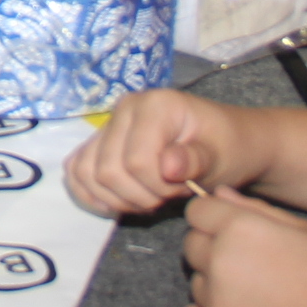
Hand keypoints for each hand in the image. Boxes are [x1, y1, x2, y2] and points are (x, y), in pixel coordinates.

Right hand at [66, 88, 245, 215]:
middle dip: (140, 196)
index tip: (185, 187)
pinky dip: (92, 193)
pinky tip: (119, 202)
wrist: (228, 143)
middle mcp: (125, 108)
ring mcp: (109, 125)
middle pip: (107, 171)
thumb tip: (167, 165)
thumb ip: (195, 160)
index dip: (158, 187)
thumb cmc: (228, 148)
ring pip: (86, 173)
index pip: (136, 161)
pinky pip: (77, 171)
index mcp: (155, 105)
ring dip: (118, 198)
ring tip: (149, 197)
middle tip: (168, 195)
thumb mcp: (222, 156)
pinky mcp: (100, 142)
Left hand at [170, 187, 306, 306]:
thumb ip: (256, 210)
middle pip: (191, 245)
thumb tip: (220, 195)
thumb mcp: (306, 231)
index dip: (215, 219)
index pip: (197, 211)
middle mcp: (220, 259)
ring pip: (194, 283)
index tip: (236, 233)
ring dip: (213, 288)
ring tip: (257, 298)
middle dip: (212, 251)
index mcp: (240, 227)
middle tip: (253, 268)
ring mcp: (215, 301)